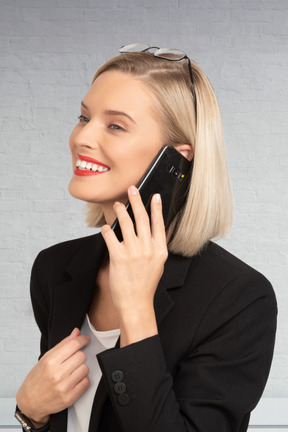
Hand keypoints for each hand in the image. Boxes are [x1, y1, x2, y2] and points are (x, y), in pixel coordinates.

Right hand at [16, 328, 89, 423]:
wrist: (30, 402)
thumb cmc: (36, 379)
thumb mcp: (46, 358)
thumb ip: (63, 344)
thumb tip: (76, 332)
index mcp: (50, 361)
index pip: (74, 344)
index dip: (83, 339)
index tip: (85, 339)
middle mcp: (57, 374)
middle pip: (81, 356)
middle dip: (79, 356)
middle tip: (72, 360)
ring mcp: (64, 387)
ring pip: (85, 368)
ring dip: (81, 368)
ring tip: (71, 371)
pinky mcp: (70, 398)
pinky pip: (86, 382)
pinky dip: (82, 380)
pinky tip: (74, 380)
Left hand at [101, 186, 167, 345]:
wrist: (136, 302)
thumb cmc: (145, 284)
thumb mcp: (157, 264)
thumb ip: (154, 246)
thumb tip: (150, 230)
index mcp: (160, 250)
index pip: (158, 223)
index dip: (156, 208)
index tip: (154, 196)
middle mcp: (148, 248)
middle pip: (142, 218)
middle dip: (136, 201)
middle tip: (132, 190)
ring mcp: (133, 252)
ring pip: (126, 223)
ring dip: (120, 211)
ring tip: (116, 205)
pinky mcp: (118, 257)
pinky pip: (111, 236)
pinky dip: (107, 229)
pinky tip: (106, 227)